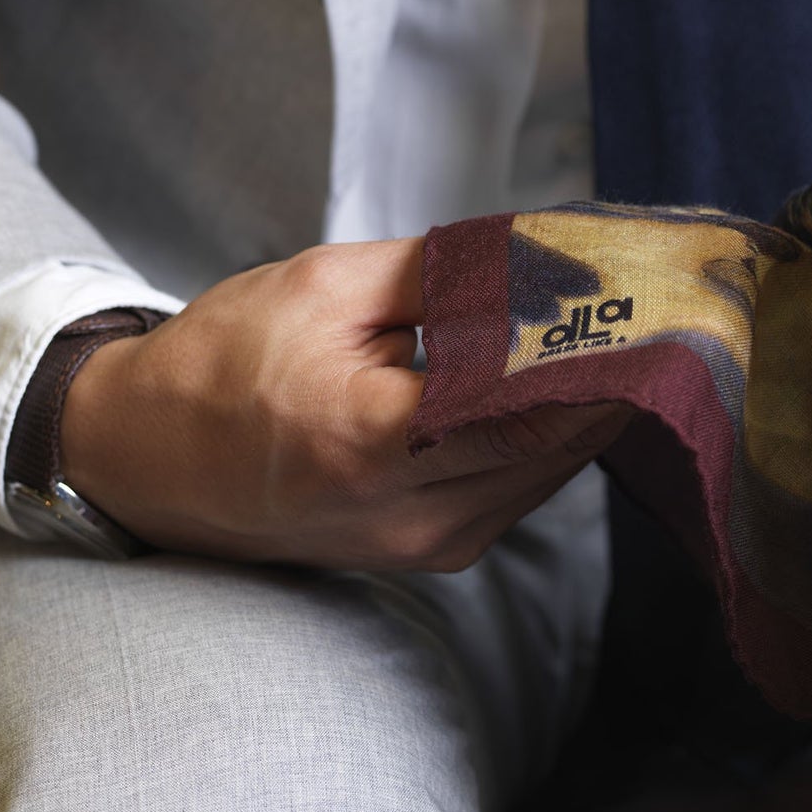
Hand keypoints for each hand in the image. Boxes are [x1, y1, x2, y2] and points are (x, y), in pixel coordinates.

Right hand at [60, 238, 629, 569]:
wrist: (145, 457)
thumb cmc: (224, 361)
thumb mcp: (328, 287)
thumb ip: (449, 275)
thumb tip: (553, 259)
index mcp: (374, 442)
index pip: (531, 407)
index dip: (603, 354)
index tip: (654, 303)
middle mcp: (411, 514)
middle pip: (558, 443)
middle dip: (616, 374)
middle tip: (666, 308)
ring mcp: (426, 546)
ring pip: (550, 471)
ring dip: (593, 407)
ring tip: (629, 334)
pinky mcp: (433, 552)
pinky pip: (522, 489)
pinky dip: (552, 436)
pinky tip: (571, 381)